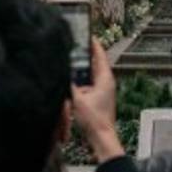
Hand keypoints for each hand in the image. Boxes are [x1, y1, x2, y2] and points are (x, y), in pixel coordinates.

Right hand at [71, 41, 123, 163]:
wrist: (102, 137)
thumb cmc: (94, 119)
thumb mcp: (78, 98)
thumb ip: (70, 83)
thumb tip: (64, 73)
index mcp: (105, 78)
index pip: (100, 55)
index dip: (94, 44)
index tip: (87, 35)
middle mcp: (107, 82)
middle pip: (95, 63)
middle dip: (85, 55)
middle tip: (74, 46)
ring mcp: (104, 90)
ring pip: (92, 73)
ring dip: (82, 68)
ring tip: (71, 60)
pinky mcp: (100, 97)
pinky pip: (90, 83)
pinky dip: (82, 79)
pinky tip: (72, 79)